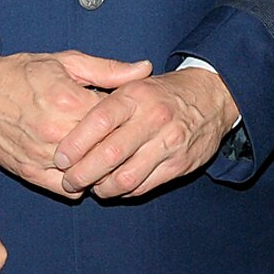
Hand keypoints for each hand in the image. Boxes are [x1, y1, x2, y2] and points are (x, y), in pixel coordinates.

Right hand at [0, 50, 152, 196]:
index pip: (116, 121)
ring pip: (89, 175)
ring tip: (104, 156)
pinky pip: (67, 190)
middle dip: (119, 147)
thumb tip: (144, 70)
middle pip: (106, 151)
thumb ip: (109, 70)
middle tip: (124, 141)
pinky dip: (80, 184)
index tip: (132, 118)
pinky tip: (83, 168)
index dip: (129, 120)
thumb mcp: (67, 61)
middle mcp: (56, 132)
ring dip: (100, 169)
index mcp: (68, 100)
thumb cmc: (23, 74)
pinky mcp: (30, 173)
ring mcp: (42, 156)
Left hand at [52, 67, 239, 199]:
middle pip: (109, 154)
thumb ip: (104, 97)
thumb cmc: (162, 92)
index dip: (75, 144)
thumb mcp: (134, 82)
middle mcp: (153, 118)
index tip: (60, 158)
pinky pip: (143, 186)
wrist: (213, 97)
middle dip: (82, 173)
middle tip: (69, 180)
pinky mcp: (179, 165)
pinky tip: (113, 185)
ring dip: (102, 187)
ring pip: (126, 177)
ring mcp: (169, 143)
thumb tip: (71, 117)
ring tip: (90, 185)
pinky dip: (123, 191)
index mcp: (136, 94)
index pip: (99, 121)